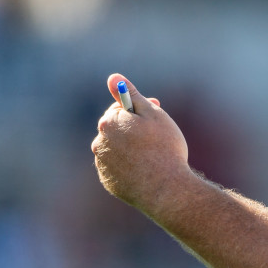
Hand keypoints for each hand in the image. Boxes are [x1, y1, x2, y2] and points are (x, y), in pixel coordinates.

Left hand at [92, 74, 192, 214]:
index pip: (119, 109)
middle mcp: (100, 142)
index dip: (139, 112)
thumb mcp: (153, 115)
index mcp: (109, 122)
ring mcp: (102, 164)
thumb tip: (113, 77)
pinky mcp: (108, 182)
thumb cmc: (165, 149)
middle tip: (157, 138)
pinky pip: (117, 170)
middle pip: (115, 130)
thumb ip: (131, 96)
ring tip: (152, 159)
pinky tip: (145, 172)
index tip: (155, 118)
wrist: (167, 190)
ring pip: (115, 151)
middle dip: (132, 130)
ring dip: (129, 150)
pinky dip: (128, 168)